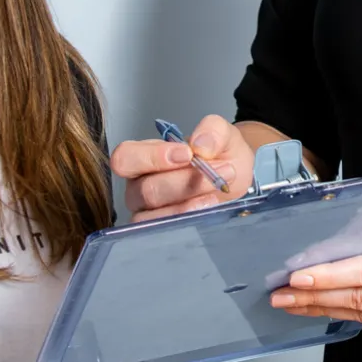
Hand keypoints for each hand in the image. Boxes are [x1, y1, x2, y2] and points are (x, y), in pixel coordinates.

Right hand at [111, 115, 255, 220]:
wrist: (236, 175)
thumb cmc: (218, 153)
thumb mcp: (222, 133)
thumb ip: (212, 130)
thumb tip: (200, 145)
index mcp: (141, 156)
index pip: (125, 158)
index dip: (152, 157)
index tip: (188, 154)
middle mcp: (138, 186)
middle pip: (146, 190)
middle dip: (185, 182)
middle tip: (220, 170)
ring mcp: (147, 212)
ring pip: (156, 214)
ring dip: (189, 203)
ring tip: (217, 190)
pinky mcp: (162, 230)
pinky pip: (166, 231)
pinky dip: (190, 219)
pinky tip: (209, 206)